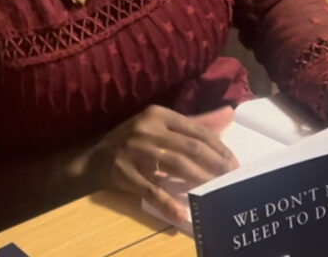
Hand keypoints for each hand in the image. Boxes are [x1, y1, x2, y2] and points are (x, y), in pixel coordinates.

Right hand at [78, 105, 238, 222]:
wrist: (94, 158)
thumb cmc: (133, 139)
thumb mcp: (160, 124)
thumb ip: (195, 122)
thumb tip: (228, 114)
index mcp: (159, 115)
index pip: (195, 130)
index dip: (217, 146)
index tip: (232, 161)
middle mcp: (148, 130)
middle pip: (189, 147)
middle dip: (214, 163)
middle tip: (230, 176)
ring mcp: (136, 151)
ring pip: (175, 166)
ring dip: (199, 179)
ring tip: (215, 189)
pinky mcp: (126, 174)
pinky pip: (151, 190)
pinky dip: (168, 202)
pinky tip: (182, 212)